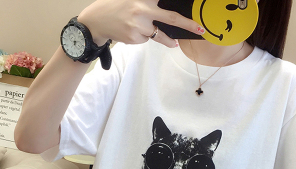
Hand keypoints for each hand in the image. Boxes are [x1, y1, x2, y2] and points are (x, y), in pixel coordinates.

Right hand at [78, 0, 204, 47]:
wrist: (96, 21)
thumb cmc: (115, 6)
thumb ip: (148, 2)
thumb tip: (163, 11)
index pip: (165, 2)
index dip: (179, 13)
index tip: (194, 22)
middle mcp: (142, 10)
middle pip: (170, 18)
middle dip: (187, 24)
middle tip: (199, 30)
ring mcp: (139, 26)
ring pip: (157, 33)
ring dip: (160, 35)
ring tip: (159, 35)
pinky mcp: (135, 38)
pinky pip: (146, 39)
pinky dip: (143, 36)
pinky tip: (131, 30)